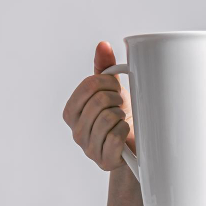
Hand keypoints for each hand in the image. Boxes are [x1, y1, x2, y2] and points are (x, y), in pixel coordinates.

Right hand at [62, 41, 134, 170]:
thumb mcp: (111, 90)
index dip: (108, 82)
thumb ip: (103, 68)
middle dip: (117, 98)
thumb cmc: (121, 117)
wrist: (135, 146)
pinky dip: (125, 130)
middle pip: (99, 101)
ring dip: (122, 115)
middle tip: (121, 104)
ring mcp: (88, 148)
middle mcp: (75, 131)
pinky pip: (116, 137)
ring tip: (122, 118)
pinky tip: (124, 131)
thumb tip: (103, 44)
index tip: (115, 88)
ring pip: (108, 118)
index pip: (88, 86)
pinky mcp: (104, 161)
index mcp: (71, 112)